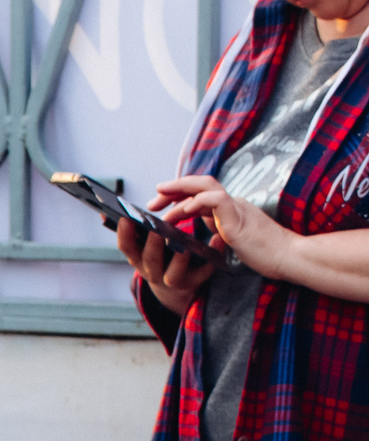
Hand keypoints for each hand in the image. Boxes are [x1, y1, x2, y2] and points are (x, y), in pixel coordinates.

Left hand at [152, 173, 296, 282]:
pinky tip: (181, 211)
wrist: (289, 257)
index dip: (180, 194)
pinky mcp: (239, 218)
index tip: (160, 202)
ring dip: (179, 193)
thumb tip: (203, 233)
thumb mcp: (234, 240)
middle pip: (200, 183)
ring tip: (159, 205)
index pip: (201, 193)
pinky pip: (216, 200)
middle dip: (174, 188)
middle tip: (152, 200)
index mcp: (231, 209)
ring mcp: (237, 207)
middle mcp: (233, 203)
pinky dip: (196, 202)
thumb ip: (219, 232)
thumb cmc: (264, 254)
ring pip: (205, 186)